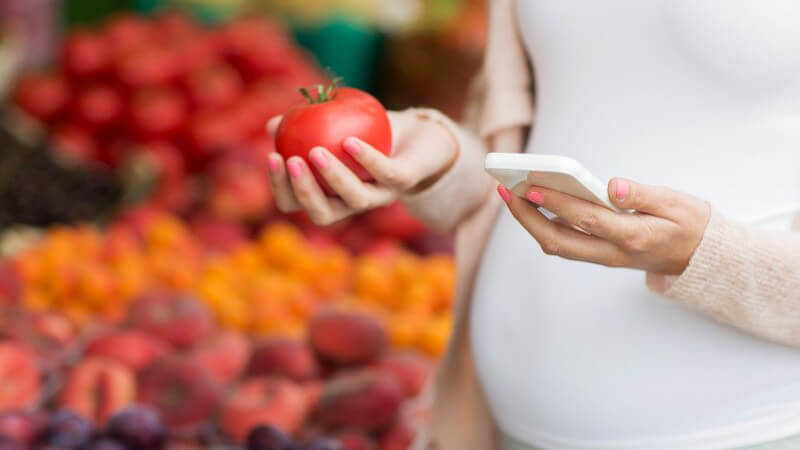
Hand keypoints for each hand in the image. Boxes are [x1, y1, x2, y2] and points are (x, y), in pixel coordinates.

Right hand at [265, 110, 456, 224]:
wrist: (421, 134)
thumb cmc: (372, 130)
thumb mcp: (335, 122)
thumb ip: (305, 125)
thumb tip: (273, 125)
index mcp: (332, 195)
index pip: (298, 203)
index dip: (282, 187)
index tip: (272, 157)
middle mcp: (355, 203)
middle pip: (323, 214)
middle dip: (303, 192)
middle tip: (291, 161)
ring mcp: (382, 195)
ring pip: (355, 200)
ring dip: (333, 178)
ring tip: (316, 151)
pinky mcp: (405, 181)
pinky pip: (385, 173)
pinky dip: (367, 159)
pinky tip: (350, 142)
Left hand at [498, 178, 711, 274]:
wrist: (700, 258)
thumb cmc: (689, 224)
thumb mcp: (677, 203)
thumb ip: (643, 194)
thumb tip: (613, 186)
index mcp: (634, 236)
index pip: (587, 219)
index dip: (557, 202)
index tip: (532, 184)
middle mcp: (613, 252)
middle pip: (559, 240)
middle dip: (528, 216)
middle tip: (507, 189)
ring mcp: (604, 257)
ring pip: (557, 245)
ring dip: (530, 222)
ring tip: (512, 194)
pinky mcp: (599, 255)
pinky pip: (565, 243)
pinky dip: (543, 224)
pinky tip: (533, 203)